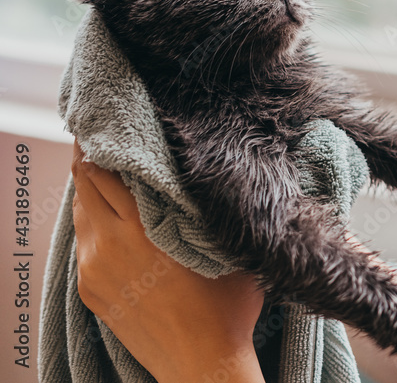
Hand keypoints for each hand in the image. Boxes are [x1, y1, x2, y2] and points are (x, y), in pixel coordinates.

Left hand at [71, 140, 266, 382]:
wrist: (203, 363)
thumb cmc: (227, 307)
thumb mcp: (228, 247)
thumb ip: (209, 209)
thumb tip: (215, 174)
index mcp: (142, 227)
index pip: (105, 168)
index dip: (103, 142)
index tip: (112, 123)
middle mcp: (109, 243)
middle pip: (85, 183)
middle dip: (94, 158)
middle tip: (109, 138)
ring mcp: (93, 269)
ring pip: (81, 213)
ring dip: (93, 191)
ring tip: (112, 174)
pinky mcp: (90, 289)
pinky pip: (85, 243)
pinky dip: (95, 223)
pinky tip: (115, 219)